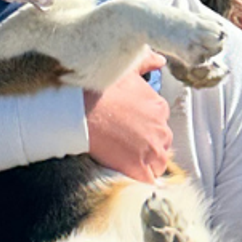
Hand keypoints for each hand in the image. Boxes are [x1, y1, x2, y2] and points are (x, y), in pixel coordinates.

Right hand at [82, 55, 171, 181]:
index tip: (132, 130)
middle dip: (148, 146)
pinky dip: (143, 182)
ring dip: (146, 164)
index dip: (146, 128)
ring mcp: (152, 150)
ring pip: (157, 163)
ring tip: (126, 162)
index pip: (160, 123)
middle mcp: (161, 128)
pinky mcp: (139, 168)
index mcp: (159, 107)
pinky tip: (132, 179)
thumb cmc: (99, 89)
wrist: (80, 111)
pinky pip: (149, 181)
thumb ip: (146, 61)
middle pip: (161, 143)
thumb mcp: (125, 68)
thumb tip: (160, 59)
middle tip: (127, 146)